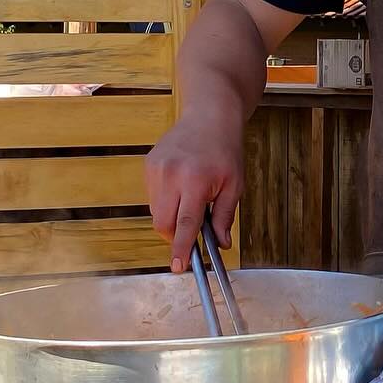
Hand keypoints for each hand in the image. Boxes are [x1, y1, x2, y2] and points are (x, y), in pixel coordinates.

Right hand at [145, 115, 244, 273]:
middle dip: (176, 234)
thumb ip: (224, 216)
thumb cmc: (226, 150)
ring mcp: (156, 169)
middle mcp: (171, 175)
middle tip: (194, 227)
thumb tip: (221, 245)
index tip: (178, 267)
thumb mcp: (234, 184)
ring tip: (191, 198)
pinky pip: (152, 196)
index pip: (184, 224)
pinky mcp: (148, 165)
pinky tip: (181, 186)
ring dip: (171, 217)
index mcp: (195, 181)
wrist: (209, 116)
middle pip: (164, 224)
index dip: (181, 248)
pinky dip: (166, 201)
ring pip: (156, 212)